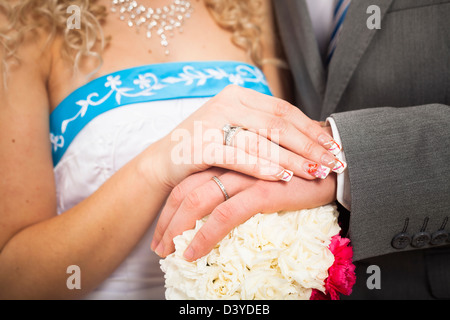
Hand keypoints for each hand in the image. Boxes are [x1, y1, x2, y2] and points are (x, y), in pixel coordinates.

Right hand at [142, 85, 343, 189]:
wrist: (164, 160)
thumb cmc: (206, 147)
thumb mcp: (236, 130)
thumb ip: (265, 128)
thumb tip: (309, 136)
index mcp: (239, 95)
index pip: (284, 109)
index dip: (311, 128)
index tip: (333, 145)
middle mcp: (227, 102)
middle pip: (278, 123)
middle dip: (309, 144)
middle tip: (333, 161)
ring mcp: (212, 122)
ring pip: (262, 139)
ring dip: (292, 158)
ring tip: (316, 172)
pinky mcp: (200, 144)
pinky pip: (238, 156)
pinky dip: (263, 166)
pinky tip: (283, 177)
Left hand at [151, 167, 336, 260]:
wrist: (337, 165)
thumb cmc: (299, 175)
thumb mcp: (262, 176)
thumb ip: (239, 184)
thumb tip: (219, 211)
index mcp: (229, 157)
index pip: (188, 181)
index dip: (171, 207)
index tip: (163, 230)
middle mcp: (232, 161)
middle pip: (185, 189)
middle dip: (167, 221)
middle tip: (158, 246)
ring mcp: (246, 174)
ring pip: (199, 200)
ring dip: (178, 229)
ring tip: (167, 254)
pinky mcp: (263, 189)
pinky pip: (226, 215)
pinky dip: (206, 235)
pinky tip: (194, 253)